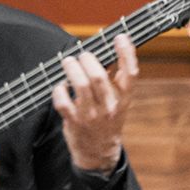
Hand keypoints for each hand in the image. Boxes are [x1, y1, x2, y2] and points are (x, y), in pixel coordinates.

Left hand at [51, 33, 137, 174]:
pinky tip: (60, 86)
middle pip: (99, 77)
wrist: (99, 152)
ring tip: (68, 62)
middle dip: (88, 60)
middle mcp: (110, 107)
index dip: (127, 53)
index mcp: (123, 99)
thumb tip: (105, 51)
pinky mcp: (74, 122)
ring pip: (81, 86)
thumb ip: (115, 80)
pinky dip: (59, 90)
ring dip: (71, 69)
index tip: (120, 37)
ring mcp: (91, 116)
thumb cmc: (107, 120)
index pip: (131, 74)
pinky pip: (63, 102)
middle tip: (82, 55)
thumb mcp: (118, 102)